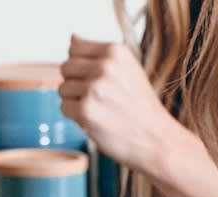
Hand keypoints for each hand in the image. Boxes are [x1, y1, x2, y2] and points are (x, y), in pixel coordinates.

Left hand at [58, 35, 179, 173]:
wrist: (155, 138)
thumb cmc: (138, 105)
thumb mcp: (126, 69)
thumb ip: (98, 55)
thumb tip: (71, 38)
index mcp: (115, 51)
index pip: (74, 48)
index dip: (80, 66)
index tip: (97, 79)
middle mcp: (104, 66)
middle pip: (65, 68)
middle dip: (75, 83)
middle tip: (98, 98)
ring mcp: (94, 88)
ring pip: (62, 89)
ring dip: (75, 101)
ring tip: (99, 109)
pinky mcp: (86, 110)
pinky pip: (64, 107)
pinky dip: (75, 117)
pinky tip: (95, 120)